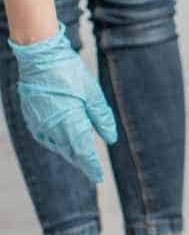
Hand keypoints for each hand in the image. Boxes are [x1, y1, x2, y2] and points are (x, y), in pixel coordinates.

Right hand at [8, 23, 116, 182]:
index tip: (99, 176)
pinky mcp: (32, 118)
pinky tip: (64, 144)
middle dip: (82, 163)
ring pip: (57, 146)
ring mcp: (39, 123)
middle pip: (69, 152)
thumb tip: (111, 139)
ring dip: (70, 154)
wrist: (40, 58)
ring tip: (82, 160)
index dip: (91, 166)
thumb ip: (101, 118)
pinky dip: (57, 144)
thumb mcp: (92, 93)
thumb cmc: (69, 72)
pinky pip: (46, 138)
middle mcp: (52, 127)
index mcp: (69, 121)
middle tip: (94, 172)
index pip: (82, 152)